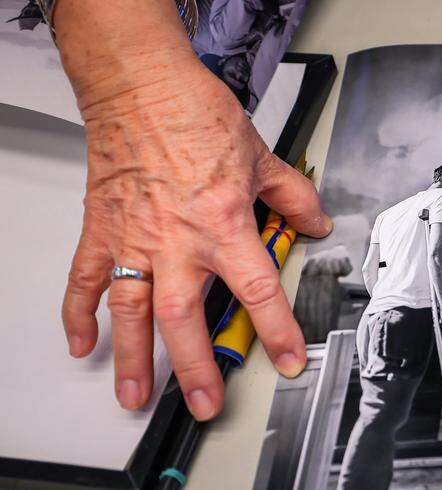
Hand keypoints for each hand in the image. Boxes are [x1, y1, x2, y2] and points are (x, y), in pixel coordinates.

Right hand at [55, 0, 330, 419]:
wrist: (141, 84)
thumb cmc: (195, 114)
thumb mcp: (262, 157)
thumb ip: (292, 197)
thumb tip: (315, 221)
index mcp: (223, 225)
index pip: (258, 291)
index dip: (278, 331)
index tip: (287, 361)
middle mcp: (177, 241)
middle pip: (185, 319)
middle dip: (195, 369)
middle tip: (205, 405)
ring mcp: (134, 239)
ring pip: (131, 311)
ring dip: (134, 358)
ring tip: (138, 397)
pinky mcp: (101, 229)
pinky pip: (85, 279)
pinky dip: (79, 313)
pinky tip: (82, 343)